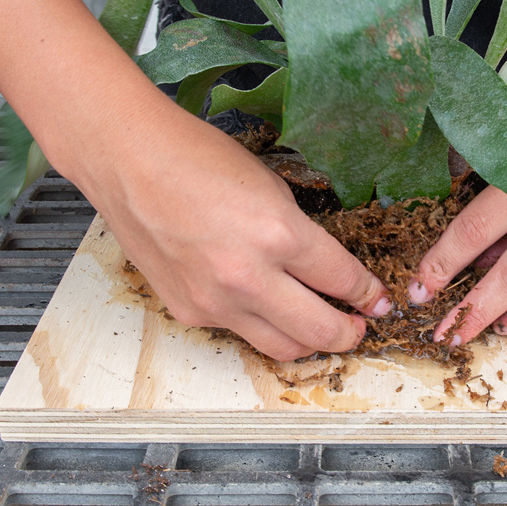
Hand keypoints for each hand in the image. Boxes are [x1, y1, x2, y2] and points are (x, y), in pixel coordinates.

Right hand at [63, 91, 392, 360]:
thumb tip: (324, 268)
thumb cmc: (197, 158)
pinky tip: (262, 304)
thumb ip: (299, 233)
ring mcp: (215, 301)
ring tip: (318, 325)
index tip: (377, 300)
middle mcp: (248, 277)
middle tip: (358, 325)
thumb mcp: (270, 186)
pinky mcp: (188, 312)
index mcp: (278, 234)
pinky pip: (238, 331)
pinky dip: (258, 323)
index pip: (342, 280)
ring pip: (282, 347)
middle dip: (349, 332)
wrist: (129, 161)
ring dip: (309, 341)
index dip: (367, 294)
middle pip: (320, 331)